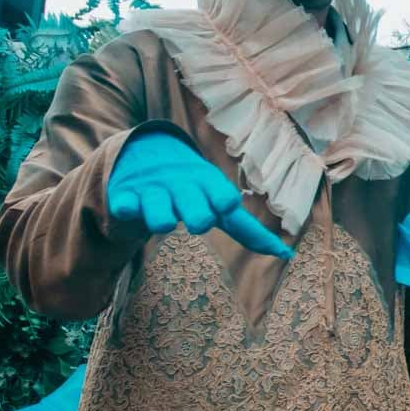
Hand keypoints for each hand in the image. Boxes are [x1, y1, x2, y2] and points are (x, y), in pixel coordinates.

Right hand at [107, 129, 293, 258]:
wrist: (148, 154)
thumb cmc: (193, 187)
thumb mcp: (219, 201)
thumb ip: (247, 229)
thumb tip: (286, 256)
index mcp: (209, 188)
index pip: (223, 198)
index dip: (223, 203)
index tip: (224, 206)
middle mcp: (184, 188)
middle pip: (197, 215)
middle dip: (198, 218)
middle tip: (195, 218)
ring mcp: (153, 190)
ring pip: (161, 219)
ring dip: (163, 221)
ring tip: (162, 215)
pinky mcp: (124, 194)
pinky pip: (123, 207)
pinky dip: (125, 209)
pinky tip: (127, 207)